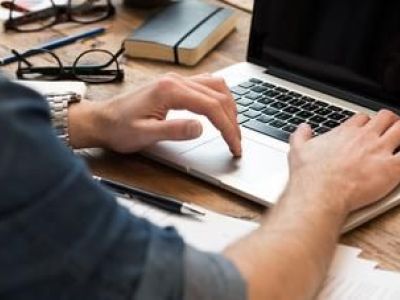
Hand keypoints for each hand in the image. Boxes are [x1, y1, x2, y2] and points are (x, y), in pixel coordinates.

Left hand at [69, 73, 240, 155]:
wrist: (101, 120)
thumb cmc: (119, 128)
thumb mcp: (145, 134)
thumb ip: (174, 130)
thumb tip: (201, 128)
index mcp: (170, 91)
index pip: (211, 106)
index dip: (228, 128)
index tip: (235, 145)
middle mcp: (176, 81)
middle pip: (218, 95)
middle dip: (232, 120)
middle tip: (237, 142)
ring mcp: (176, 81)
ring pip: (215, 86)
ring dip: (228, 106)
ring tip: (233, 128)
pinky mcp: (174, 86)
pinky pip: (205, 85)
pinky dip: (219, 98)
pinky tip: (220, 110)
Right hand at [286, 110, 399, 213]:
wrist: (320, 194)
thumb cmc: (310, 175)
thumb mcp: (298, 149)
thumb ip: (301, 135)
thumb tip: (303, 128)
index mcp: (346, 132)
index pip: (363, 118)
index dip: (366, 123)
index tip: (366, 130)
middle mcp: (365, 137)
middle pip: (387, 117)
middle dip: (389, 123)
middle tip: (390, 132)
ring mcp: (380, 151)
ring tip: (399, 143)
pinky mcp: (391, 168)